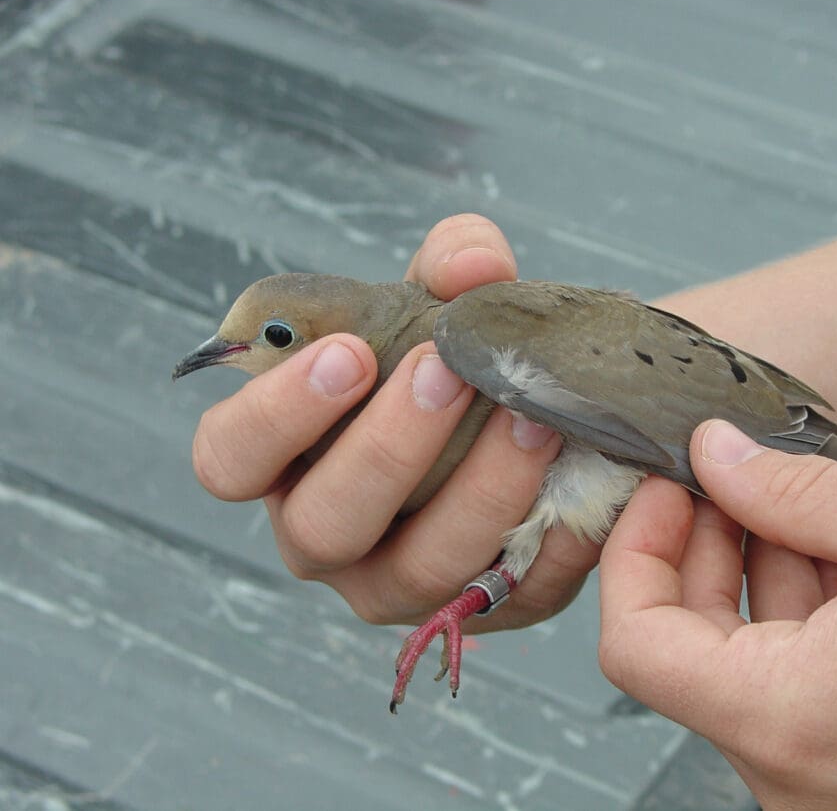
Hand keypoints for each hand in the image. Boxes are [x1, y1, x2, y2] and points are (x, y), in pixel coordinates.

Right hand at [191, 214, 598, 630]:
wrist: (515, 417)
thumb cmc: (445, 359)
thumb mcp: (439, 298)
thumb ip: (450, 260)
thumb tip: (475, 265)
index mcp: (283, 460)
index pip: (230, 459)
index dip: (275, 414)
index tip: (347, 353)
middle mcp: (325, 536)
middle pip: (322, 527)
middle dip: (384, 450)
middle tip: (444, 373)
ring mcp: (396, 585)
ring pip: (418, 570)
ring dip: (478, 493)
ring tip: (531, 419)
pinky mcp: (474, 607)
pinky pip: (507, 593)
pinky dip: (547, 538)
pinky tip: (576, 475)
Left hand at [599, 419, 836, 809]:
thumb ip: (793, 488)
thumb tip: (711, 454)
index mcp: (788, 721)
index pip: (635, 640)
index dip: (635, 550)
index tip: (664, 485)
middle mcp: (791, 772)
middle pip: (685, 643)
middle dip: (700, 545)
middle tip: (727, 473)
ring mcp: (822, 778)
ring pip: (739, 657)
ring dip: (752, 569)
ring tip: (788, 498)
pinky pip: (789, 679)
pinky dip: (796, 610)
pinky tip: (830, 547)